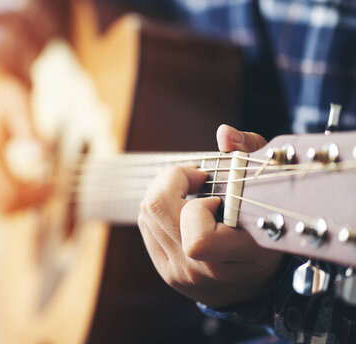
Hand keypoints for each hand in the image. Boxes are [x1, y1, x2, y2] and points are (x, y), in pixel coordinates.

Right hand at [0, 62, 50, 213]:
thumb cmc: (4, 95)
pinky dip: (7, 204)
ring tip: (39, 192)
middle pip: (0, 206)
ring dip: (17, 208)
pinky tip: (26, 192)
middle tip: (51, 191)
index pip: (9, 192)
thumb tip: (43, 156)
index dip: (35, 195)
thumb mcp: (21, 105)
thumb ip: (31, 131)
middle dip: (29, 204)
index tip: (55, 186)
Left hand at [137, 124, 282, 307]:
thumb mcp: (271, 192)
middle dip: (172, 181)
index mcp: (238, 257)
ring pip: (146, 215)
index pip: (197, 239)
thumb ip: (251, 155)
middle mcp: (203, 271)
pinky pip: (146, 226)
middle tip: (197, 178)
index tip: (215, 194)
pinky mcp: (166, 272)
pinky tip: (182, 207)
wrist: (258, 285)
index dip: (198, 206)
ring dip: (164, 191)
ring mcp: (180, 274)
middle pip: (156, 210)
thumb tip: (224, 133)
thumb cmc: (269, 228)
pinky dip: (159, 208)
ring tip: (191, 190)